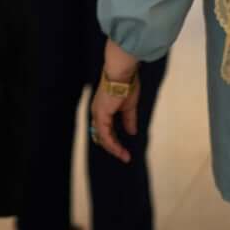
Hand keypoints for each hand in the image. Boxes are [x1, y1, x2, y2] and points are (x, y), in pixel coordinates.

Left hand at [89, 41, 141, 163]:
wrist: (122, 73)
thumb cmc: (126, 84)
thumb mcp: (129, 106)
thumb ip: (129, 119)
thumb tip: (131, 131)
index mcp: (103, 109)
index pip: (105, 129)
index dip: (114, 141)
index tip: (125, 150)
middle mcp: (97, 112)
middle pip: (101, 135)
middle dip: (113, 148)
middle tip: (125, 157)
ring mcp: (97, 113)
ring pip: (102, 137)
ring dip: (114, 149)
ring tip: (125, 157)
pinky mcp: (101, 115)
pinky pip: (104, 135)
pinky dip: (112, 145)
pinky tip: (120, 151)